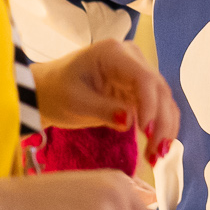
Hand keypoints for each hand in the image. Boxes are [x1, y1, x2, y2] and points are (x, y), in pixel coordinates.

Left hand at [31, 40, 179, 164]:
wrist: (45, 92)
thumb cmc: (55, 92)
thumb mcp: (76, 102)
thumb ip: (104, 110)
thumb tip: (131, 122)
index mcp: (114, 54)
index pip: (144, 78)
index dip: (150, 105)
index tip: (146, 132)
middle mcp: (132, 59)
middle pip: (159, 90)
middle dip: (162, 122)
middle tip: (157, 152)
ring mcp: (137, 73)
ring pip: (163, 101)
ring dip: (165, 128)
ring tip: (157, 155)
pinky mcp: (138, 90)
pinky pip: (157, 108)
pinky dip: (160, 127)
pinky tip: (157, 147)